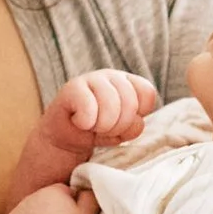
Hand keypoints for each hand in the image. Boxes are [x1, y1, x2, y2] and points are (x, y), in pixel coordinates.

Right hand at [38, 71, 160, 157]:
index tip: (123, 124)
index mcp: (128, 82)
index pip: (147, 93)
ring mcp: (92, 78)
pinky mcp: (73, 87)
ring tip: (93, 127)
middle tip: (105, 129)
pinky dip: (86, 123)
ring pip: (111, 105)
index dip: (138, 115)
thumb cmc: (96, 131)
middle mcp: (112, 76)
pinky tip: (80, 122)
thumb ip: (134, 126)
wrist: (65, 138)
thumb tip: (136, 121)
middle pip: (130, 102)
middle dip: (119, 125)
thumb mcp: (122, 132)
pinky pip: (89, 108)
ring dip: (103, 126)